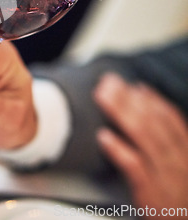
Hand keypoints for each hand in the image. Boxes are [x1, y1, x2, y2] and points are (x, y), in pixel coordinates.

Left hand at [94, 73, 187, 214]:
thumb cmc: (176, 198)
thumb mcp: (180, 168)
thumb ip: (168, 142)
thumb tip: (147, 108)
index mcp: (185, 151)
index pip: (171, 118)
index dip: (152, 99)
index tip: (134, 86)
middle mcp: (178, 160)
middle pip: (152, 121)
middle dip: (129, 98)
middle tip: (109, 83)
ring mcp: (165, 176)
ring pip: (142, 136)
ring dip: (120, 112)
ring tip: (103, 98)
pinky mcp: (151, 194)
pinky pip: (134, 166)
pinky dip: (118, 149)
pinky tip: (103, 136)